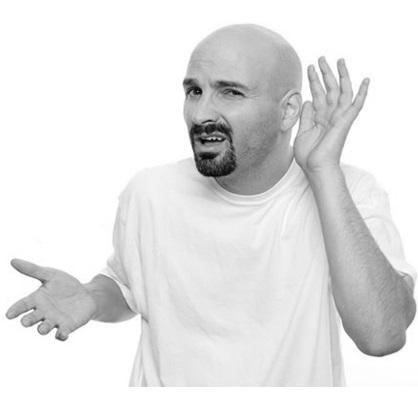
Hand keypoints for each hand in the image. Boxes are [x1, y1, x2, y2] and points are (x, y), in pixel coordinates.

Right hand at [5, 259, 96, 340]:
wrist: (87, 295)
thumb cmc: (66, 285)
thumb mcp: (51, 275)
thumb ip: (33, 270)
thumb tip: (12, 260)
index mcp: (37, 299)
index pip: (23, 305)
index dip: (16, 310)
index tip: (8, 314)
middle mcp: (43, 312)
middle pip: (31, 319)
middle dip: (28, 321)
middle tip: (25, 321)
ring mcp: (55, 321)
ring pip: (44, 328)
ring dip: (42, 329)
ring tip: (42, 328)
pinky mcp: (67, 327)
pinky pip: (61, 334)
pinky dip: (61, 336)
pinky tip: (62, 334)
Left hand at [294, 57, 368, 175]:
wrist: (315, 168)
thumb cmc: (308, 156)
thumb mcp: (302, 132)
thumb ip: (306, 116)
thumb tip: (308, 100)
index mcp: (319, 118)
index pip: (317, 95)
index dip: (313, 81)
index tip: (310, 68)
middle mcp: (330, 116)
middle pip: (329, 89)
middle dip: (325, 73)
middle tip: (320, 58)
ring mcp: (338, 118)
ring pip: (341, 92)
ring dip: (340, 76)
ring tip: (337, 60)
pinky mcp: (345, 122)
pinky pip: (356, 105)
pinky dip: (362, 93)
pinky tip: (366, 80)